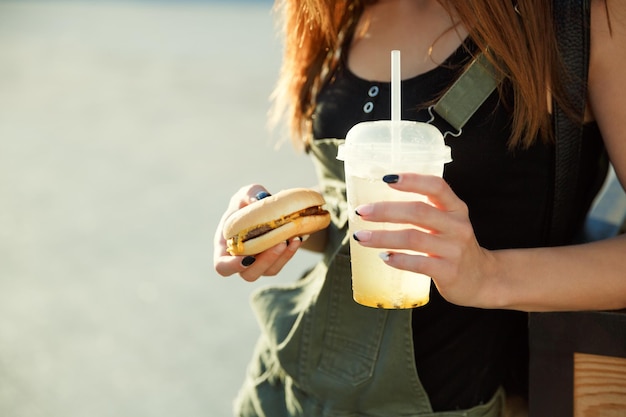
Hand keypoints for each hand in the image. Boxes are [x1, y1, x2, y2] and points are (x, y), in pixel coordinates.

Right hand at [213, 185, 303, 281]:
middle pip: (248, 274)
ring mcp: (256, 264)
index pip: (222, 266)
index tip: (247, 257)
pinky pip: (280, 264)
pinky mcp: (272, 263)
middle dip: (265, 262)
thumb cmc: (249, 201)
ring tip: (292, 237)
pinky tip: (298, 238)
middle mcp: (238, 259)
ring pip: (267, 271)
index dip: (232, 266)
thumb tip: (258, 200)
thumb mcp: (248, 192)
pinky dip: (289, 253)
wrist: (266, 208)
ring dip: (280, 257)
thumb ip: (249, 194)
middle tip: (279, 243)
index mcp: (225, 246)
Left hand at [351, 173, 497, 306]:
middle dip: (386, 210)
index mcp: (456, 208)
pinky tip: (383, 257)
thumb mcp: (449, 223)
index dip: (412, 180)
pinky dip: (398, 260)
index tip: (386, 178)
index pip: (436, 186)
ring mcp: (454, 250)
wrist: (482, 279)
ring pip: (413, 238)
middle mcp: (457, 226)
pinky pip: (419, 263)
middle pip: (418, 212)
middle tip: (362, 211)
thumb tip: (378, 204)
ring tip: (361, 237)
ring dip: (382, 237)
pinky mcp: (449, 272)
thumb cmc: (454, 246)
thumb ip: (425, 211)